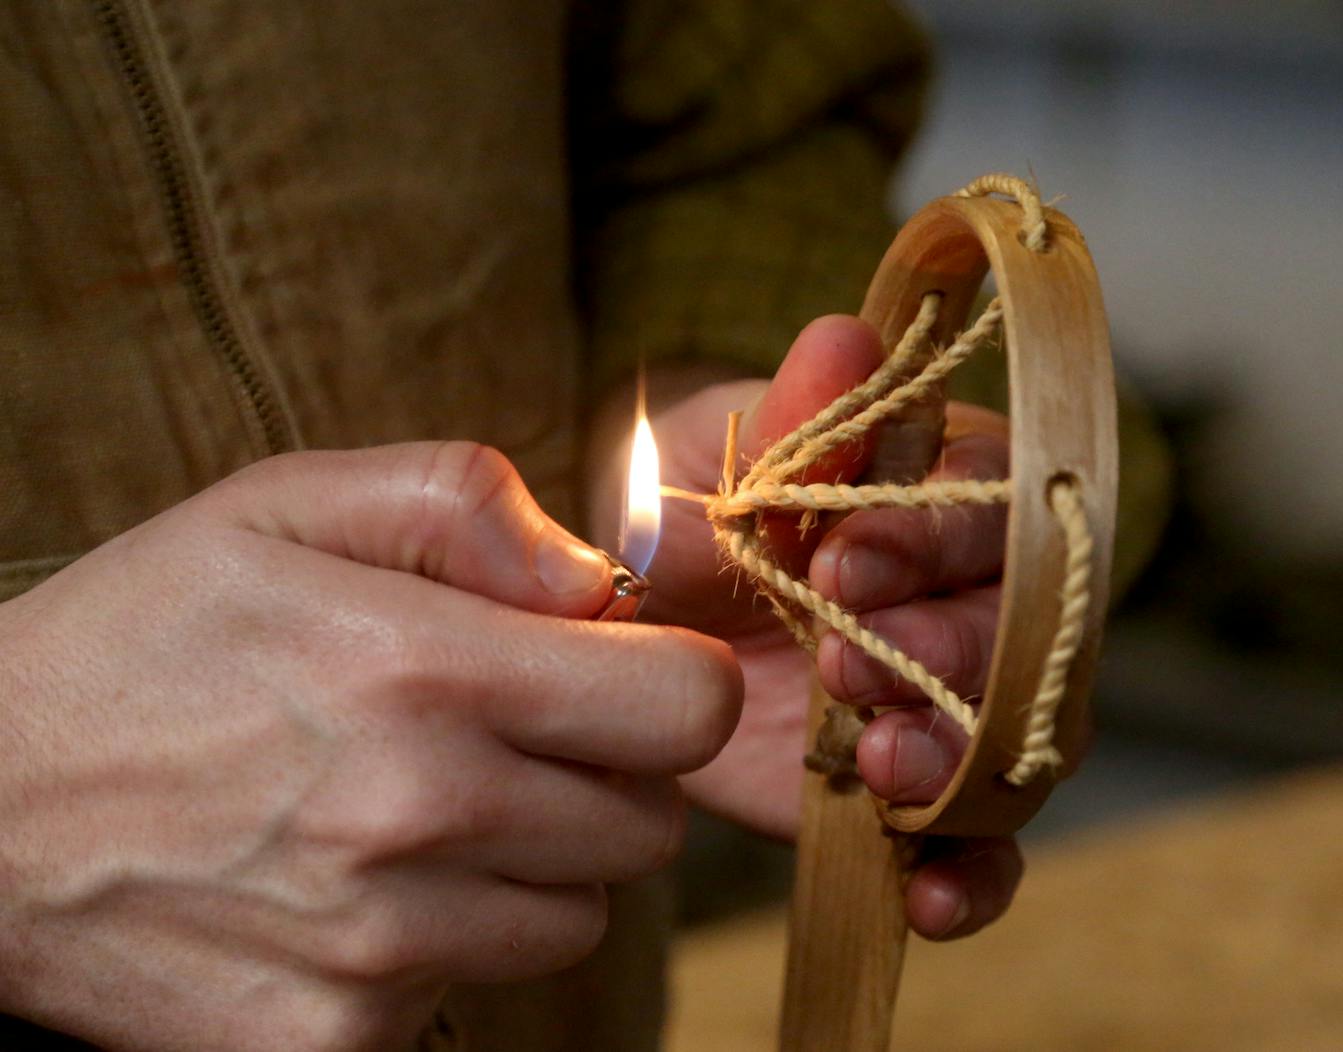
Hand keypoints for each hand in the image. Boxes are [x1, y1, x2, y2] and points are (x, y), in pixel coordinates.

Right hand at [0, 442, 740, 1051]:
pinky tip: (356, 886)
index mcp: (423, 671)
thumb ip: (466, 506)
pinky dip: (447, 940)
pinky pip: (476, 990)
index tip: (618, 671)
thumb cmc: (146, 639)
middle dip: (607, 773)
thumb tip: (597, 579)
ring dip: (534, 862)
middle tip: (507, 735)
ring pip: (577, 916)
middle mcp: (415, 818)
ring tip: (422, 808)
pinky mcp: (332, 1039)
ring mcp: (377, 948)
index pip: (686, 708)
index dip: (672, 683)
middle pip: (649, 823)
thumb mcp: (285, 505)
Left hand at [593, 318, 1022, 940]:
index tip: (843, 560)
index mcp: (943, 490)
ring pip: (1020, 736)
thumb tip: (844, 335)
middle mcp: (974, 594)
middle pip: (1027, 625)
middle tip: (847, 661)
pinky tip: (922, 894)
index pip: (989, 503)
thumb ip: (788, 416)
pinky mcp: (919, 785)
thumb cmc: (692, 506)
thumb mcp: (715, 452)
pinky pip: (982, 842)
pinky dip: (970, 875)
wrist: (643, 613)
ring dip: (960, 755)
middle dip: (947, 648)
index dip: (932, 536)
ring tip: (876, 762)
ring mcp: (955, 698)